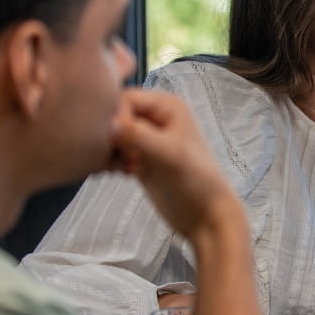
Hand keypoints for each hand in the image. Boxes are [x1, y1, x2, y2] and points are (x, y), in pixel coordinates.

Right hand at [107, 88, 243, 243]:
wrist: (205, 216)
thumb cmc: (195, 181)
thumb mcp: (169, 155)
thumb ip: (139, 137)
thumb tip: (109, 123)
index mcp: (167, 105)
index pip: (125, 98)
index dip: (116, 118)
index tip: (118, 143)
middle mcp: (155, 116)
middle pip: (114, 114)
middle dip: (110, 135)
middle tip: (120, 159)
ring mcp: (146, 138)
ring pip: (111, 134)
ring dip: (109, 150)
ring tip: (123, 168)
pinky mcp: (138, 157)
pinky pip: (114, 150)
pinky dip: (112, 160)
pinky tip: (123, 173)